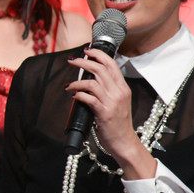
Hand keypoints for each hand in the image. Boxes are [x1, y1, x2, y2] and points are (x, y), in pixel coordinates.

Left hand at [65, 48, 152, 176]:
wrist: (125, 142)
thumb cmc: (118, 123)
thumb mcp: (118, 102)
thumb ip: (108, 90)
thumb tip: (90, 79)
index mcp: (123, 88)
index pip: (111, 64)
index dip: (98, 54)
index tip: (86, 50)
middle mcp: (119, 92)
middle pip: (100, 69)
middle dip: (83, 62)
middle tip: (71, 61)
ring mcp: (112, 102)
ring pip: (92, 82)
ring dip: (76, 81)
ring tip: (68, 85)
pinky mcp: (104, 113)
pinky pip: (88, 98)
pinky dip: (78, 94)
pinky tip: (73, 96)